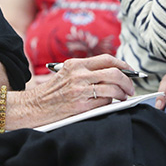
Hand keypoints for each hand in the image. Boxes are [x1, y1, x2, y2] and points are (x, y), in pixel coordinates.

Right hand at [16, 55, 136, 127]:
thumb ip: (86, 71)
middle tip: (131, 87)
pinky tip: (110, 104)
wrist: (34, 106)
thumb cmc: (51, 92)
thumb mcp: (66, 73)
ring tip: (123, 97)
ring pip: (113, 88)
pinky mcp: (81, 106)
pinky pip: (105, 102)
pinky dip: (111, 103)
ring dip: (122, 94)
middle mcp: (79, 74)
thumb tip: (112, 72)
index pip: (107, 59)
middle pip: (114, 72)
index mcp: (76, 64)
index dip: (123, 64)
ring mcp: (80, 90)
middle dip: (128, 81)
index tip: (130, 70)